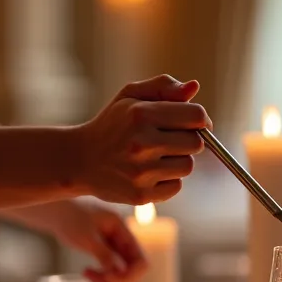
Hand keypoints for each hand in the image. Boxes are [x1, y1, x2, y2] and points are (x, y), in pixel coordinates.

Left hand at [36, 197, 148, 281]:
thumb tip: (117, 274)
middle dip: (117, 281)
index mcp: (122, 230)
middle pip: (134, 271)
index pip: (141, 260)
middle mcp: (122, 239)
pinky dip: (102, 277)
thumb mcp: (85, 237)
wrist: (54, 211)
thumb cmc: (68, 218)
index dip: (129, 275)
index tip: (107, 277)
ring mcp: (115, 245)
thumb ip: (103, 254)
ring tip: (88, 276)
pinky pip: (112, 270)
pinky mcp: (105, 250)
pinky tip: (87, 273)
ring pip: (122, 273)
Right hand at [78, 74, 209, 204]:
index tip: (195, 123)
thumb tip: (194, 88)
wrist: (79, 160)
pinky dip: (167, 180)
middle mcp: (142, 143)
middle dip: (187, 140)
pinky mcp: (141, 195)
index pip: (197, 116)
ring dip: (177, 161)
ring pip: (187, 166)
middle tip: (168, 140)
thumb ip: (163, 86)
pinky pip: (176, 187)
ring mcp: (141, 172)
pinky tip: (148, 173)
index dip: (201, 120)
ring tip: (154, 156)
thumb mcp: (130, 96)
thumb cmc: (112, 124)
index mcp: (141, 114)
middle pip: (197, 143)